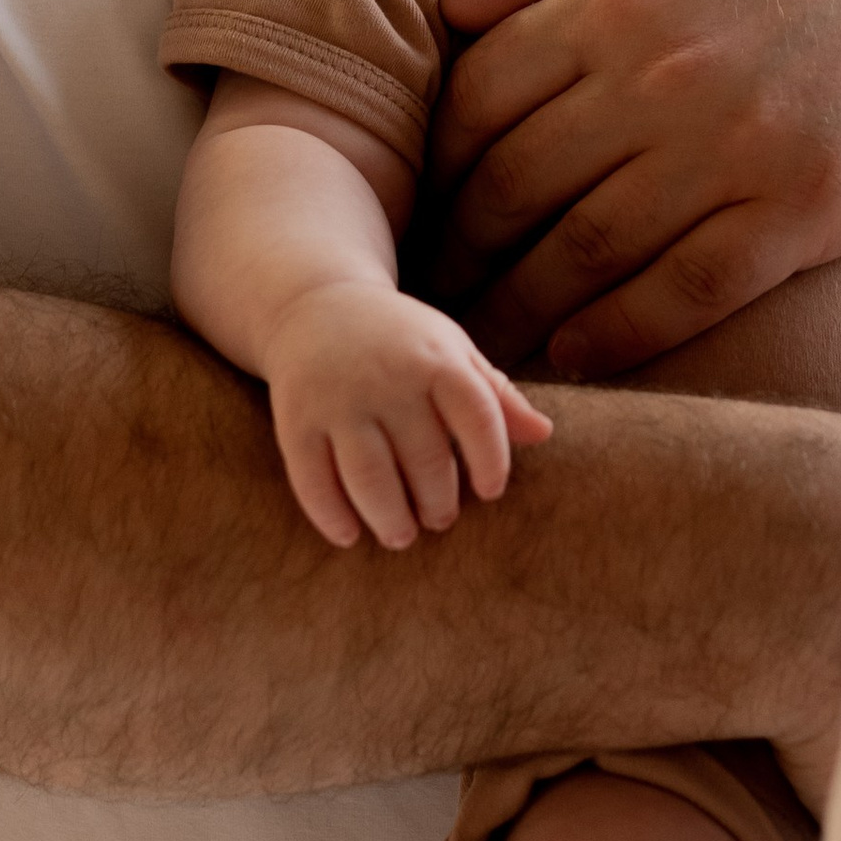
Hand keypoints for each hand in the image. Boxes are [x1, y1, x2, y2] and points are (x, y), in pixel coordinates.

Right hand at [257, 280, 552, 552]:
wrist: (314, 305)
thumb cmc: (400, 341)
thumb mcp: (452, 351)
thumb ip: (495, 394)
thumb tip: (544, 434)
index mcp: (436, 358)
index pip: (478, 416)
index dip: (491, 460)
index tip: (491, 491)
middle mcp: (387, 378)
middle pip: (425, 458)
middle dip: (438, 502)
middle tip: (440, 519)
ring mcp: (338, 400)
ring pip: (369, 477)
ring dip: (390, 518)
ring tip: (401, 534)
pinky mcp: (296, 419)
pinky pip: (313, 480)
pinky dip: (332, 515)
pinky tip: (349, 535)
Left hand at [429, 0, 840, 377]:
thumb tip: (455, 11)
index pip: (478, 97)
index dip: (433, 164)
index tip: (418, 206)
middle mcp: (657, 77)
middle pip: (512, 186)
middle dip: (457, 251)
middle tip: (426, 297)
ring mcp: (732, 150)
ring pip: (583, 252)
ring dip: (516, 309)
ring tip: (477, 349)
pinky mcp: (806, 209)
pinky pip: (683, 291)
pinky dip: (616, 335)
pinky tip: (577, 359)